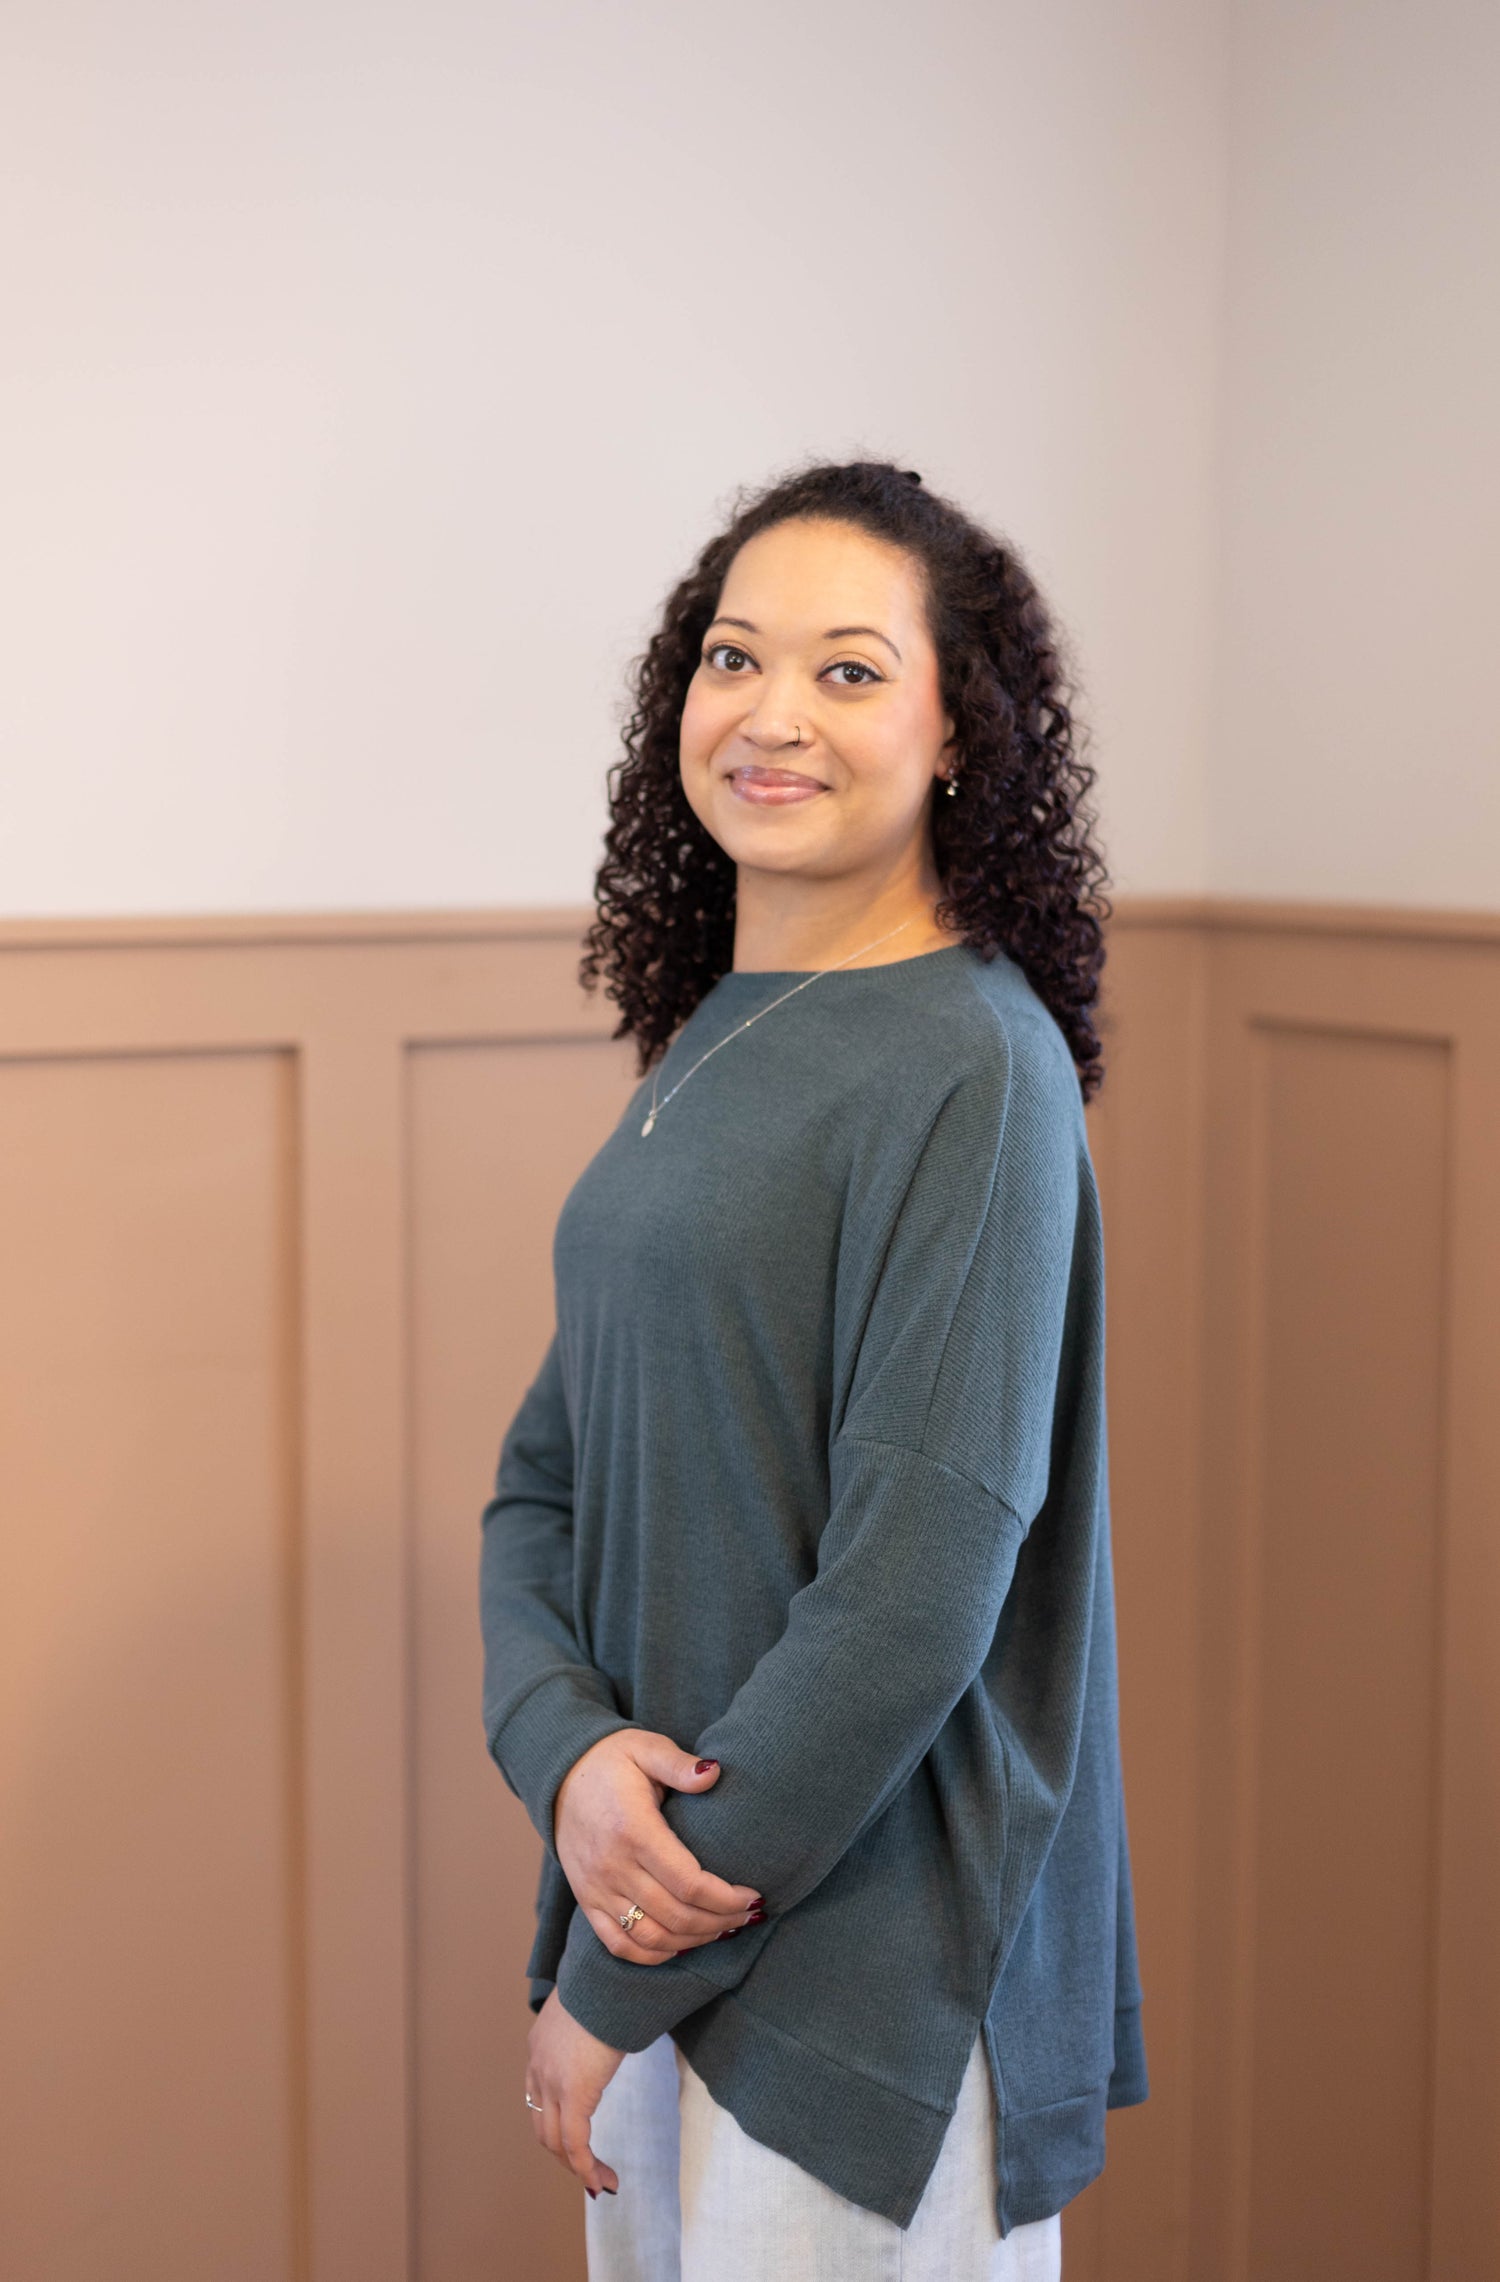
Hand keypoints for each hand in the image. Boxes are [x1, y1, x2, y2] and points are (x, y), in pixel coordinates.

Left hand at [525, 1986, 624, 2196]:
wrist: (608, 1974)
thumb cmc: (608, 1985)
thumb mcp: (591, 2009)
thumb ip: (590, 2028)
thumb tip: (611, 2031)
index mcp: (539, 2047)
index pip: (539, 2100)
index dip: (556, 2126)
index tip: (579, 2143)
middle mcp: (538, 2067)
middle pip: (542, 2127)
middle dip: (566, 2155)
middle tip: (591, 2171)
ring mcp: (551, 2081)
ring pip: (556, 2141)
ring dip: (578, 2167)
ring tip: (603, 2182)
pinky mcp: (574, 2092)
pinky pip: (576, 2143)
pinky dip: (587, 2167)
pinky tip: (603, 2181)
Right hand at [555, 1730, 764, 1962]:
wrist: (558, 1775)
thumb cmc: (611, 1760)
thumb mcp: (645, 1748)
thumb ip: (679, 1763)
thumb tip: (715, 1772)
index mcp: (634, 1830)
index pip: (689, 1883)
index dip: (726, 1898)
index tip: (753, 1896)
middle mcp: (613, 1866)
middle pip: (677, 1916)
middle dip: (720, 1922)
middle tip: (748, 1915)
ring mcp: (596, 1889)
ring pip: (651, 1938)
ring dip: (693, 1941)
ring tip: (722, 1929)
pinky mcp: (586, 1901)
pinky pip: (618, 1945)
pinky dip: (653, 1954)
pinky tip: (681, 1945)